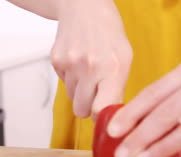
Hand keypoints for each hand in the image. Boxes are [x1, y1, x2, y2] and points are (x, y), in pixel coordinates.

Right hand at [51, 0, 131, 117]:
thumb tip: (112, 118)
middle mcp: (90, 67)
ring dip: (80, 90)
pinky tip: (78, 62)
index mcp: (113, 69)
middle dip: (88, 106)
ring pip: (72, 98)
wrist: (84, 7)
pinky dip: (71, 78)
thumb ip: (118, 89)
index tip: (105, 120)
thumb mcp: (125, 59)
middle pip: (82, 111)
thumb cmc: (108, 34)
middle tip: (96, 92)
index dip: (102, 120)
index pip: (102, 110)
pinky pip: (63, 84)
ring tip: (88, 71)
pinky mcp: (56, 61)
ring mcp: (70, 64)